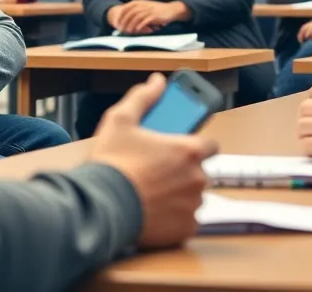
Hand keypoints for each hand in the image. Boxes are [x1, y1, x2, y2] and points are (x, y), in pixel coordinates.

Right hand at [90, 73, 217, 248]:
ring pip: (192, 197)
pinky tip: (153, 211)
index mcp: (188, 150)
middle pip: (199, 172)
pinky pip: (185, 221)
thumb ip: (143, 97)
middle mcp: (197, 178)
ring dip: (178, 194)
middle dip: (183, 171)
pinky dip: (173, 218)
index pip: (211, 145)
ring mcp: (192, 205)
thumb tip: (157, 82)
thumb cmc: (112, 164)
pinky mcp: (184, 229)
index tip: (183, 147)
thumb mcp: (120, 120)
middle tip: (157, 171)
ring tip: (151, 192)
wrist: (100, 206)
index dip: (196, 145)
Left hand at [110, 0, 186, 34]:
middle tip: (121, 29)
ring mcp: (149, 10)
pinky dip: (140, 25)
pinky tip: (137, 30)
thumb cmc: (157, 10)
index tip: (117, 23)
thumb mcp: (146, 7)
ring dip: (131, 25)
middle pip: (130, 13)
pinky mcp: (154, 15)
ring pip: (136, 17)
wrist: (171, 10)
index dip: (120, 15)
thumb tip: (126, 19)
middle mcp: (143, 5)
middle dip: (124, 21)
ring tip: (128, 31)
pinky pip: (145, 21)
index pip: (126, 7)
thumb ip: (136, 11)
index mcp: (139, 2)